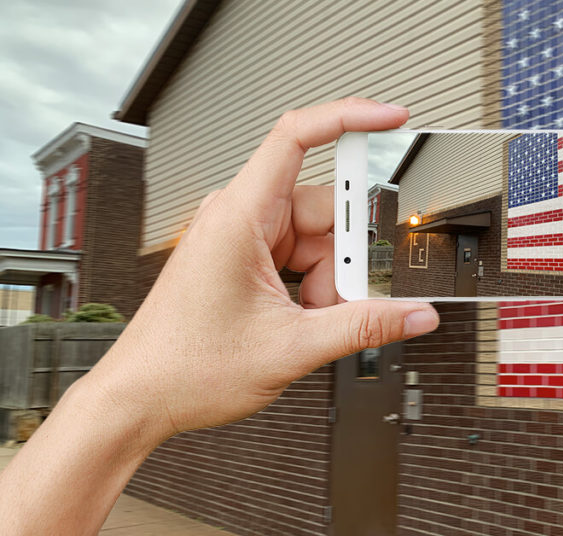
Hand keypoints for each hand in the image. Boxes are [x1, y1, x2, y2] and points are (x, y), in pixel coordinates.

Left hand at [87, 98, 439, 439]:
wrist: (141, 398)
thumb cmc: (184, 367)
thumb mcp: (292, 347)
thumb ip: (365, 326)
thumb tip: (414, 315)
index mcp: (239, 217)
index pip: (297, 137)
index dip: (348, 118)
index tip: (389, 119)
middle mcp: (237, 218)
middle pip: (322, 208)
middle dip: (344, 255)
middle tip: (350, 296)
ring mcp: (240, 238)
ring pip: (314, 239)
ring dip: (328, 280)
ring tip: (314, 321)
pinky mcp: (243, 259)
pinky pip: (298, 257)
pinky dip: (313, 287)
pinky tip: (304, 319)